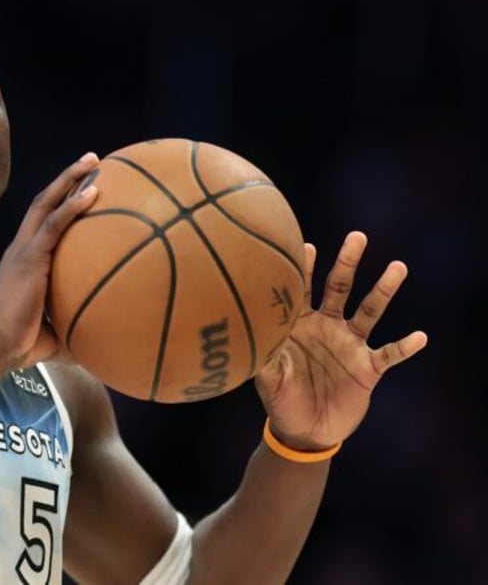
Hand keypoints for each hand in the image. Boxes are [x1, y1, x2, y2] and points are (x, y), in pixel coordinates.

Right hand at [0, 152, 98, 369]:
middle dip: (67, 179)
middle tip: (91, 161)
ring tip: (94, 160)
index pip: (42, 223)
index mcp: (23, 263)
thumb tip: (101, 346)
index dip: (59, 203)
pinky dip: (73, 205)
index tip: (81, 187)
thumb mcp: (54, 335)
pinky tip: (93, 191)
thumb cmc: (19, 347)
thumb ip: (74, 331)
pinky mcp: (29, 257)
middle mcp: (20, 249)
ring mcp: (23, 250)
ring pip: (47, 202)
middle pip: (44, 202)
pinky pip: (55, 223)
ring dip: (70, 179)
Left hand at [254, 231, 427, 450]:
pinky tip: (418, 337)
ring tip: (397, 267)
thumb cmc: (280, 400)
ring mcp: (349, 344)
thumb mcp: (268, 379)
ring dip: (383, 290)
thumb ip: (263, 358)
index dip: (303, 268)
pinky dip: (404, 347)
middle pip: (339, 287)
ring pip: (369, 311)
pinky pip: (389, 354)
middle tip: (357, 236)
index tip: (306, 245)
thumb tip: (250, 338)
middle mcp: (327, 326)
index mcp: (299, 324)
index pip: (301, 288)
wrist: (304, 431)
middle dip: (348, 262)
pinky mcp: (368, 368)